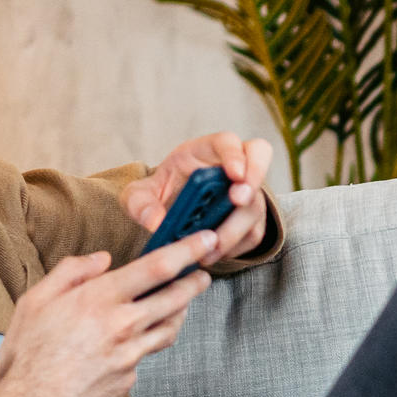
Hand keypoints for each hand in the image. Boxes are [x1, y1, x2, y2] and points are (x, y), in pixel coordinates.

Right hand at [0, 235, 214, 396]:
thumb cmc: (26, 355)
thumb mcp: (35, 301)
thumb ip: (71, 272)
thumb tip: (103, 259)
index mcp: (99, 299)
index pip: (157, 267)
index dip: (187, 250)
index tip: (205, 240)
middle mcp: (121, 326)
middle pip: (176, 298)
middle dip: (194, 283)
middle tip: (201, 275)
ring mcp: (129, 355)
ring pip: (169, 328)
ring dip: (179, 313)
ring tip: (179, 304)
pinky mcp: (129, 380)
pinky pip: (144, 356)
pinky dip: (144, 345)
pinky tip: (134, 342)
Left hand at [123, 134, 273, 265]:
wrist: (173, 211)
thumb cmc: (162, 192)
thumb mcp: (139, 194)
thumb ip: (140, 203)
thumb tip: (156, 222)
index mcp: (206, 151)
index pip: (229, 142)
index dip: (236, 156)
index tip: (234, 174)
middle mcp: (233, 168)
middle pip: (257, 166)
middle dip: (250, 185)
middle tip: (237, 201)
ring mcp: (247, 194)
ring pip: (254, 208)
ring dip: (234, 229)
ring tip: (208, 247)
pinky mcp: (251, 221)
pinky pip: (253, 234)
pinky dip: (234, 247)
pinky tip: (211, 254)